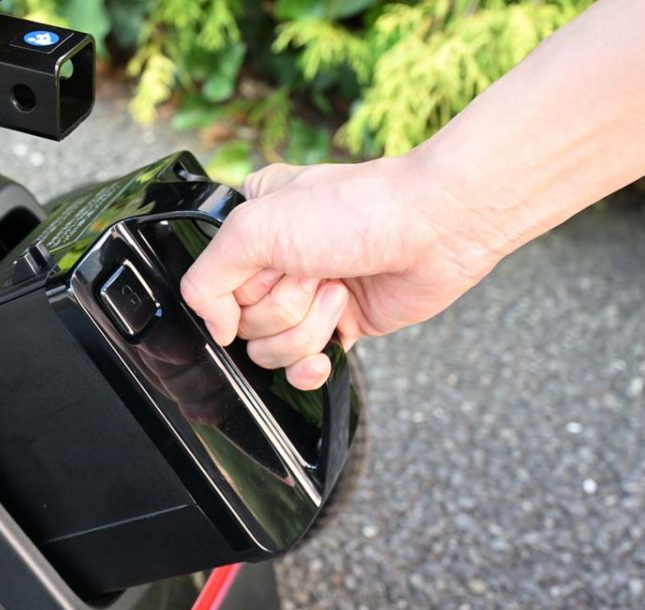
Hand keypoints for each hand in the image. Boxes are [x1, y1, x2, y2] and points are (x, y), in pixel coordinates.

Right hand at [180, 153, 506, 389]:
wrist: (436, 228)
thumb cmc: (358, 209)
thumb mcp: (256, 226)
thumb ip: (208, 277)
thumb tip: (211, 324)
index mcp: (250, 226)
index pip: (212, 286)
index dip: (239, 290)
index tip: (269, 270)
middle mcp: (276, 261)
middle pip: (242, 323)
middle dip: (282, 306)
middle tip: (314, 272)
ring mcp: (308, 296)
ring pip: (270, 349)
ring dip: (307, 326)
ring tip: (337, 288)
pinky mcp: (339, 325)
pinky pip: (302, 366)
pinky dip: (312, 363)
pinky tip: (330, 345)